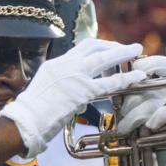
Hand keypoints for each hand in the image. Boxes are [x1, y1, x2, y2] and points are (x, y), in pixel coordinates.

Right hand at [0, 39, 145, 157]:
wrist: (27, 120)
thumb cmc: (34, 112)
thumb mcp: (47, 90)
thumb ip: (64, 87)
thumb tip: (78, 97)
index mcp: (56, 63)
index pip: (81, 48)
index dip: (99, 47)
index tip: (110, 49)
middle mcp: (65, 64)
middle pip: (94, 47)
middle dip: (113, 45)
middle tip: (129, 47)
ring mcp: (75, 75)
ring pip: (104, 59)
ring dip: (123, 54)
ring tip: (137, 52)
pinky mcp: (83, 90)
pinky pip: (109, 82)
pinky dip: (126, 78)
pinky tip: (137, 77)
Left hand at [122, 56, 165, 165]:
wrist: (146, 160)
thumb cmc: (133, 128)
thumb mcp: (124, 105)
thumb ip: (118, 87)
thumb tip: (101, 67)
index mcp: (155, 83)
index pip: (160, 61)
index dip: (148, 60)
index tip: (133, 65)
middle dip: (150, 68)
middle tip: (135, 79)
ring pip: (158, 95)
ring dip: (137, 111)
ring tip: (125, 127)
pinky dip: (157, 118)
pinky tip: (149, 126)